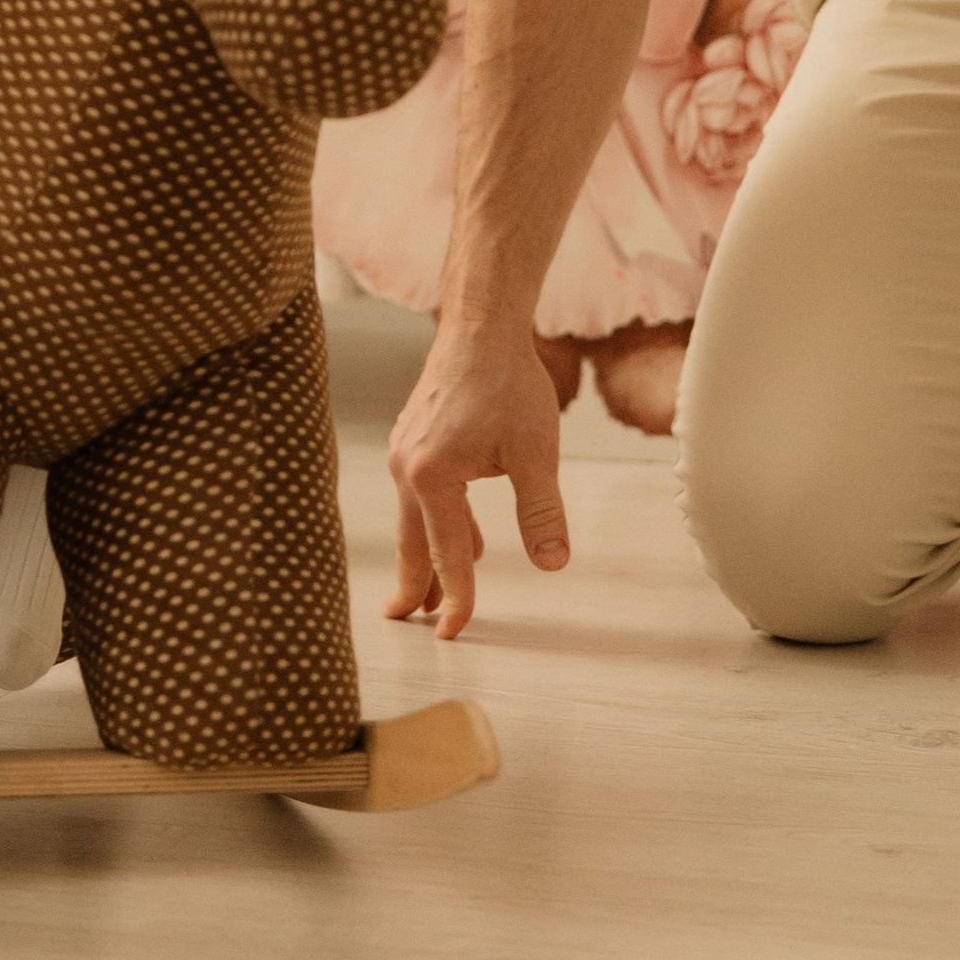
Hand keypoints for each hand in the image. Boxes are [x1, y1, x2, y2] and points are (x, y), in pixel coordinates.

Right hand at [385, 327, 571, 640]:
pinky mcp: (413, 439)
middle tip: (407, 623)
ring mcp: (405, 451)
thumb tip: (553, 564)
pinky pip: (422, 495)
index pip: (445, 553)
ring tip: (429, 594)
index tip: (455, 632)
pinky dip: (437, 523)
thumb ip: (542, 512)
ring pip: (417, 518)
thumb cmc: (508, 384)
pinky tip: (458, 535)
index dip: (456, 597)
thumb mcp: (534, 453)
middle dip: (414, 586)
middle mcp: (407, 467)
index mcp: (431, 476)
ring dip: (427, 556)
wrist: (481, 327)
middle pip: (413, 542)